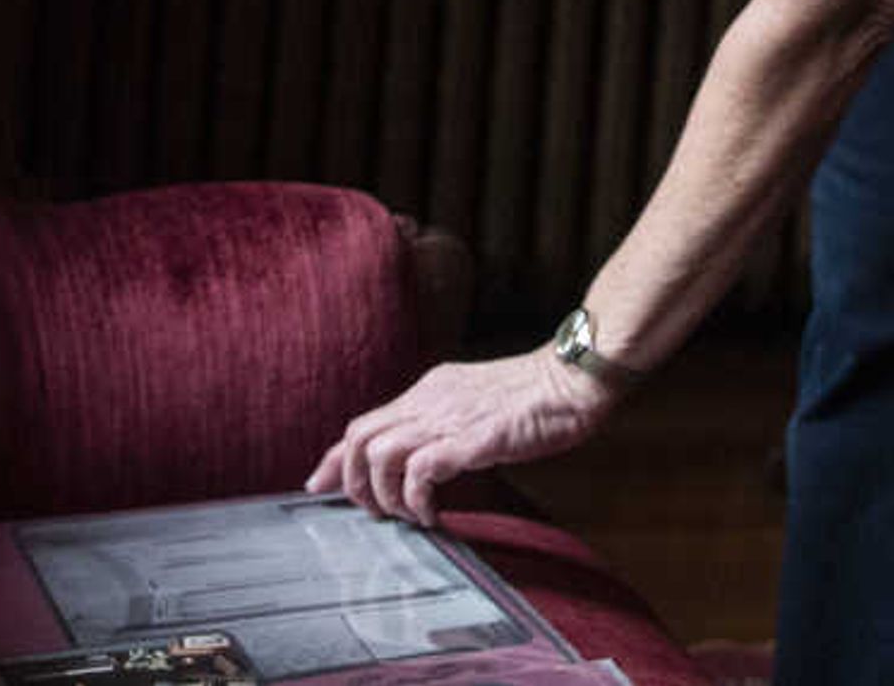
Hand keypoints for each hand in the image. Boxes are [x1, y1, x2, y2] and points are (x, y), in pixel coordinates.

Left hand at [307, 350, 616, 525]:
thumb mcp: (476, 402)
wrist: (574, 378)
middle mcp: (431, 399)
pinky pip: (421, 470)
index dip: (336, 459)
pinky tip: (433, 516)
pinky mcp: (473, 438)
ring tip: (407, 516)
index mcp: (431, 389)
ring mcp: (450, 417)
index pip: (364, 422)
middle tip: (375, 513)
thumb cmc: (536, 397)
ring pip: (381, 453)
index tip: (319, 486)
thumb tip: (422, 453)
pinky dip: (416, 500)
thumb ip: (445, 421)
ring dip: (384, 495)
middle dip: (354, 483)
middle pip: (359, 436)